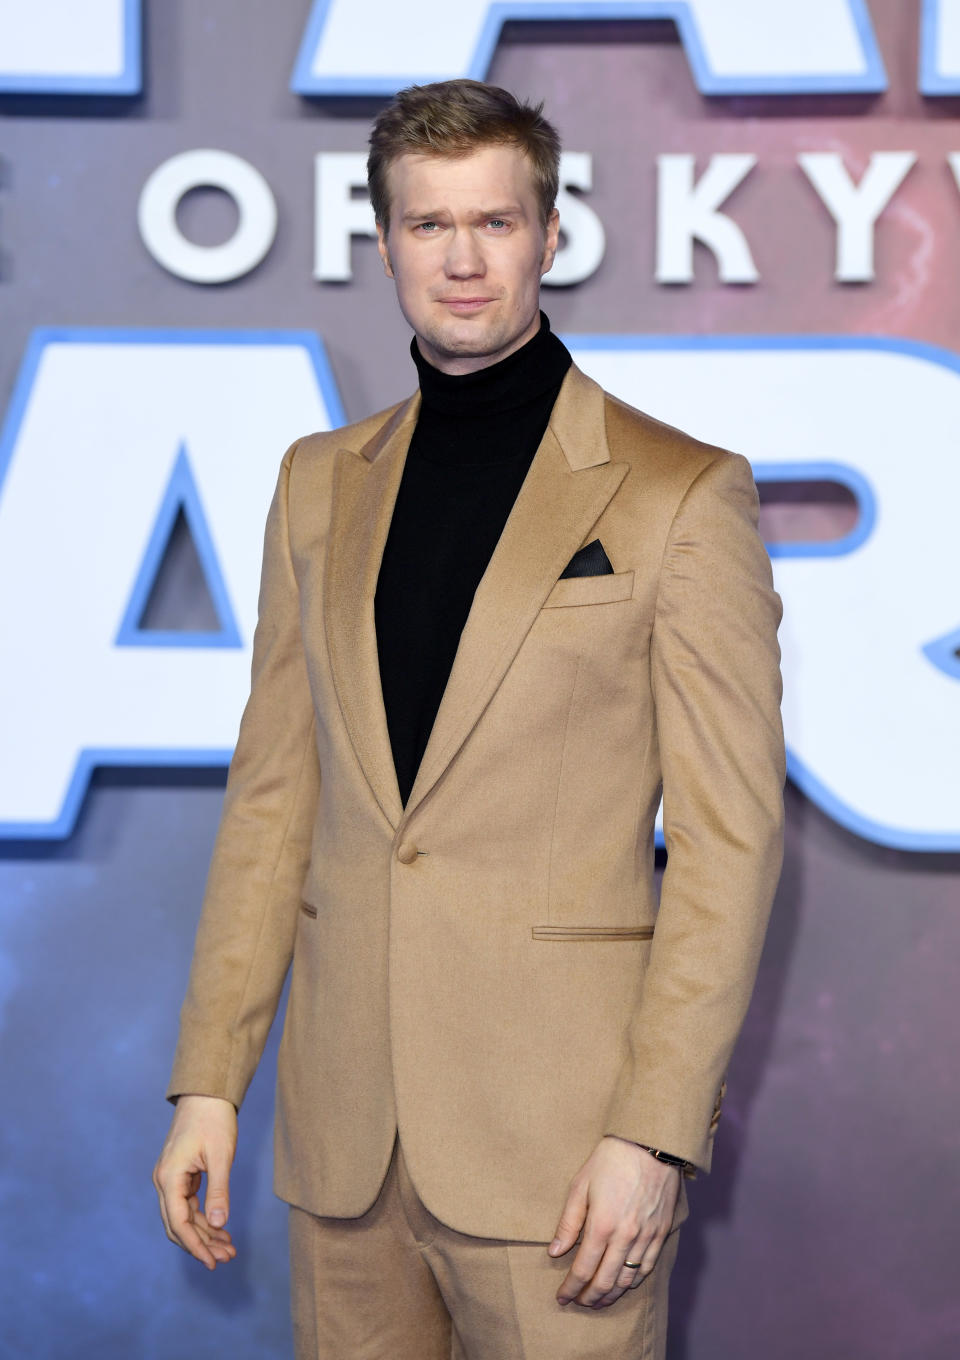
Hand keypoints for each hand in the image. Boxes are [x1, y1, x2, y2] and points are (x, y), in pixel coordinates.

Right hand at [153, 1094, 238, 1270]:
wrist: (206, 1093)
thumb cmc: (214, 1120)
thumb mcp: (221, 1156)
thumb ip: (219, 1191)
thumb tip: (220, 1224)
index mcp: (169, 1177)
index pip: (178, 1223)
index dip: (195, 1246)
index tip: (213, 1263)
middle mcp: (164, 1181)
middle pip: (178, 1225)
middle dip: (201, 1244)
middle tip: (227, 1257)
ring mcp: (170, 1179)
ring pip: (184, 1217)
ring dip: (204, 1234)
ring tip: (229, 1248)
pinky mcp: (180, 1176)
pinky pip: (188, 1206)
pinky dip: (204, 1219)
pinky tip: (222, 1229)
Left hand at [549, 1136, 679, 1308]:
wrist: (650, 1144)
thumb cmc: (610, 1160)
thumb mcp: (580, 1185)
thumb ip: (568, 1222)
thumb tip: (554, 1252)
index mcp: (602, 1225)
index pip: (583, 1270)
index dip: (571, 1288)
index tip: (562, 1297)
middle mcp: (625, 1236)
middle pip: (605, 1281)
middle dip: (589, 1297)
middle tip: (579, 1303)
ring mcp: (646, 1236)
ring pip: (628, 1279)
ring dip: (611, 1294)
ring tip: (599, 1299)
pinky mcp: (661, 1232)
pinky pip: (647, 1267)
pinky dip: (634, 1281)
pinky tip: (625, 1284)